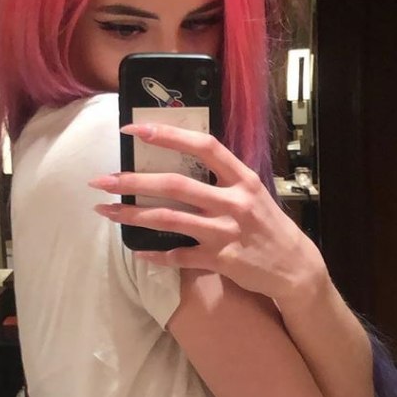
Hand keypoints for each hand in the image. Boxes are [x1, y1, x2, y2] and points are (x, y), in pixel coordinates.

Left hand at [90, 122, 322, 302]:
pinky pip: (180, 256)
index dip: (168, 134)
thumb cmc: (269, 226)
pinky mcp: (221, 260)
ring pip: (169, 220)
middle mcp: (233, 202)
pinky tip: (138, 252)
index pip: (203, 146)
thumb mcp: (253, 193)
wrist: (295, 267)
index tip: (136, 129)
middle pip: (175, 185)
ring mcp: (226, 232)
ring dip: (133, 216)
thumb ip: (222, 179)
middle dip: (133, 181)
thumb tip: (182, 161)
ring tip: (106, 211)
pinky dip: (156, 255)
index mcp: (242, 178)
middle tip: (102, 180)